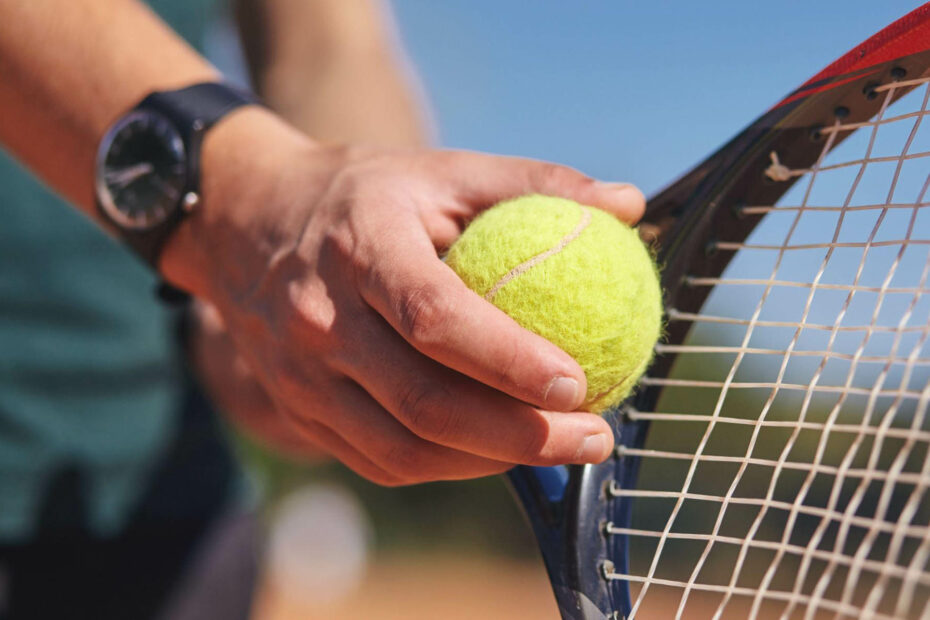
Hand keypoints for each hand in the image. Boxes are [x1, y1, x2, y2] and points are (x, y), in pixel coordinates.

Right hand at [163, 108, 645, 485]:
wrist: (242, 222)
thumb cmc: (358, 194)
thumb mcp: (438, 169)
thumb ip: (532, 182)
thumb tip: (630, 204)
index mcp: (359, 250)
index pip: (435, 318)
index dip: (508, 359)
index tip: (579, 382)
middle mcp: (320, 321)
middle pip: (424, 403)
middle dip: (521, 436)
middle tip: (596, 436)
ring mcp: (301, 376)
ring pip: (403, 449)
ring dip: (490, 462)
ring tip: (561, 449)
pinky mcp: (298, 410)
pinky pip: (379, 460)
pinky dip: (446, 466)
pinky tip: (495, 452)